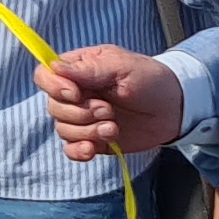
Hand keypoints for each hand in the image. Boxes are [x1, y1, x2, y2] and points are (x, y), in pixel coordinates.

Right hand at [35, 45, 184, 160]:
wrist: (174, 109)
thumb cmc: (149, 79)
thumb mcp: (122, 67)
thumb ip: (89, 69)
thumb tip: (55, 66)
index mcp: (78, 70)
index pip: (44, 75)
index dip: (53, 87)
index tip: (76, 94)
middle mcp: (75, 94)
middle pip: (53, 107)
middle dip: (80, 113)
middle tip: (108, 111)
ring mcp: (83, 118)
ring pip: (63, 129)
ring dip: (87, 132)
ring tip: (113, 128)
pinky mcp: (93, 139)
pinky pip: (71, 149)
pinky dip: (79, 151)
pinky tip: (93, 149)